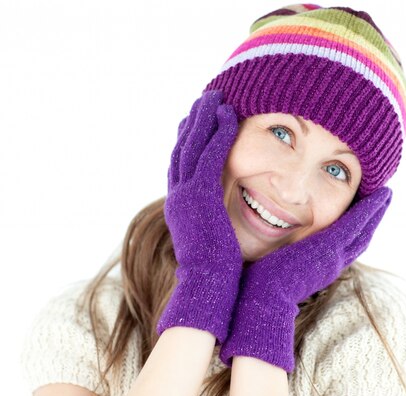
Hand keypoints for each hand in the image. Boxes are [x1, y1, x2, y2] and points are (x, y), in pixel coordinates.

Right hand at [156, 90, 242, 344]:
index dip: (188, 140)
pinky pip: (209, 156)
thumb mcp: (210, 243)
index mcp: (180, 208)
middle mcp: (178, 197)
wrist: (207, 289)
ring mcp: (185, 195)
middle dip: (193, 122)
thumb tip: (220, 223)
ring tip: (215, 97)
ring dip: (204, 119)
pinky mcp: (198, 196)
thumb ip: (212, 226)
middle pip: (183, 149)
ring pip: (193, 146)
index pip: (182, 165)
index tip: (197, 121)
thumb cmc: (215, 273)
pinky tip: (227, 115)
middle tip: (204, 100)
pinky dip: (216, 133)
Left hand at [219, 187, 392, 370]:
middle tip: (383, 199)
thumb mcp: (278, 270)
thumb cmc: (262, 286)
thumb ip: (284, 260)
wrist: (264, 299)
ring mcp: (334, 255)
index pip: (345, 245)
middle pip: (361, 237)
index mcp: (322, 268)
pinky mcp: (330, 247)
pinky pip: (355, 224)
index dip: (357, 230)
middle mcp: (333, 263)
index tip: (363, 215)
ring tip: (386, 194)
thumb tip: (275, 253)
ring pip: (363, 229)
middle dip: (373, 218)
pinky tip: (378, 195)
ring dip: (376, 211)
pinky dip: (369, 210)